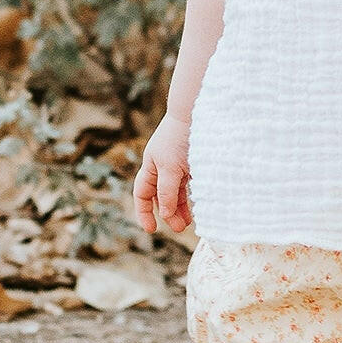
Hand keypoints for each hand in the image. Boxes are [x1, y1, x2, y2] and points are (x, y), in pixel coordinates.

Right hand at [132, 112, 191, 235]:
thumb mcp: (170, 167)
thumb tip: (164, 214)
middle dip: (168, 213)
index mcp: (151, 166)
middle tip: (180, 227)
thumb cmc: (179, 138)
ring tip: (189, 222)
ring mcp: (178, 165)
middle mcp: (162, 166)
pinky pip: (189, 184)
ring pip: (176, 192)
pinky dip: (192, 196)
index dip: (144, 212)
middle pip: (160, 196)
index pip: (142, 194)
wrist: (196, 113)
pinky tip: (199, 206)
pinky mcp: (193, 163)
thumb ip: (166, 191)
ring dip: (181, 207)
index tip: (151, 229)